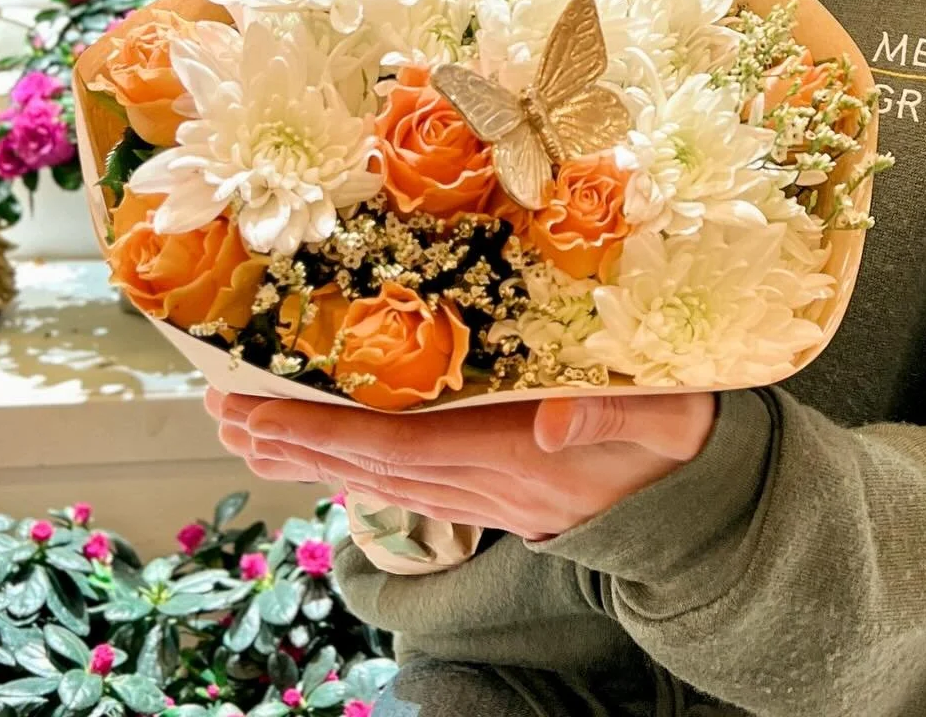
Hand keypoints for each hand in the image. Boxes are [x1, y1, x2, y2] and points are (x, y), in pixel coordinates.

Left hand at [205, 385, 715, 540]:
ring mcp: (488, 496)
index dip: (324, 431)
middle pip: (370, 465)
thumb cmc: (686, 443)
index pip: (399, 445)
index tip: (257, 412)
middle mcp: (489, 485)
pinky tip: (327, 456)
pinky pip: (408, 486)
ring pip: (380, 479)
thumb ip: (617, 413)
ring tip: (247, 434)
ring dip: (311, 457)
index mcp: (517, 459)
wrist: (706, 513)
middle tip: (220, 414)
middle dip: (292, 441)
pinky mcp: (495, 496)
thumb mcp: (671, 415)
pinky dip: (357, 468)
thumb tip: (557, 417)